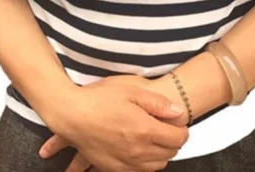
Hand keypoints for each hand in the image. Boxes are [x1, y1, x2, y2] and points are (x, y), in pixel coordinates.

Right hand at [38, 76, 188, 170]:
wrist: (72, 114)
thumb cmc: (100, 100)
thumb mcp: (131, 91)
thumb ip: (157, 103)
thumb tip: (177, 111)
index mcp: (144, 130)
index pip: (177, 139)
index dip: (182, 130)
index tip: (179, 124)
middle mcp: (137, 150)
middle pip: (169, 154)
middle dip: (173, 142)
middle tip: (168, 129)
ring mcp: (125, 162)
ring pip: (156, 166)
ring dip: (161, 154)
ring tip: (156, 139)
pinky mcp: (113, 167)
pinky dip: (145, 164)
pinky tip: (141, 151)